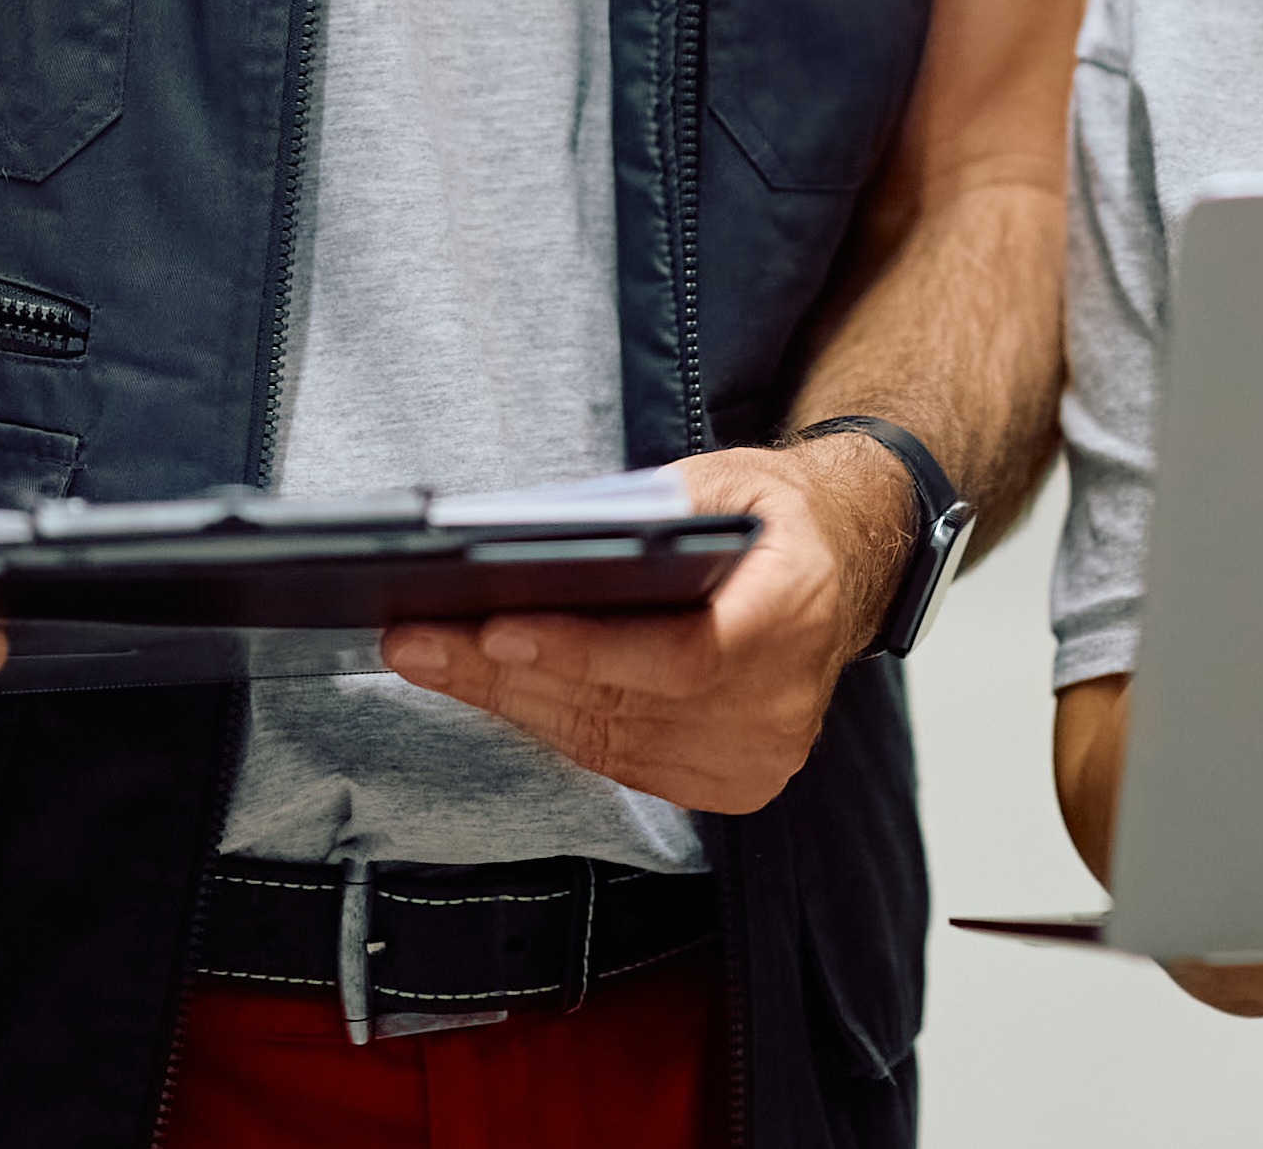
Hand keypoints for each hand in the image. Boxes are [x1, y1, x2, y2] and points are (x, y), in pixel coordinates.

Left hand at [380, 441, 894, 811]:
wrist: (847, 568)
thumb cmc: (777, 517)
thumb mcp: (727, 478)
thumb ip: (654, 509)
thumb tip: (546, 538)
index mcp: (798, 611)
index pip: (682, 655)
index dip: (584, 650)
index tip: (494, 630)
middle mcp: (785, 699)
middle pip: (623, 705)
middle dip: (503, 673)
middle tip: (415, 639)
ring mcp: (762, 754)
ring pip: (605, 741)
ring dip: (507, 702)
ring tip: (428, 658)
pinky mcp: (734, 784)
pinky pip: (618, 762)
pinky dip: (549, 724)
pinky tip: (489, 689)